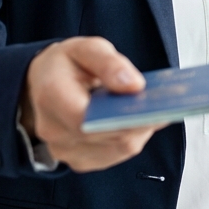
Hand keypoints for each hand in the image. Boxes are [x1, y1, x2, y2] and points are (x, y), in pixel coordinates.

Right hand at [19, 37, 163, 172]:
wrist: (42, 84)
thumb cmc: (66, 64)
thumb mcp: (86, 48)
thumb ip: (109, 63)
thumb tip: (135, 86)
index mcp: (51, 95)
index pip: (86, 119)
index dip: (122, 116)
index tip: (152, 106)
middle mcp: (53, 130)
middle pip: (107, 136)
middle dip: (140, 122)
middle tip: (165, 105)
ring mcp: (64, 150)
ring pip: (116, 149)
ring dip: (139, 131)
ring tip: (155, 110)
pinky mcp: (79, 160)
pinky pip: (114, 155)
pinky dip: (131, 138)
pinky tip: (140, 121)